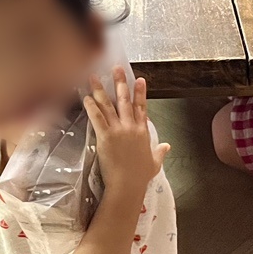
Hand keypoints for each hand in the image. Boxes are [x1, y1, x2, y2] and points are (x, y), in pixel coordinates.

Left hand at [83, 66, 168, 198]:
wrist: (128, 185)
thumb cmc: (140, 176)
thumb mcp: (155, 163)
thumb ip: (160, 152)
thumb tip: (167, 146)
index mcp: (142, 132)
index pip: (142, 107)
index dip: (140, 92)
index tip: (139, 79)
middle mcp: (131, 127)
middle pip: (124, 100)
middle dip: (120, 82)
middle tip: (116, 68)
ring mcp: (118, 130)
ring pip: (108, 105)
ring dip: (100, 90)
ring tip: (94, 77)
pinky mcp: (105, 136)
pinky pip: (97, 118)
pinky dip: (91, 107)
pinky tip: (86, 97)